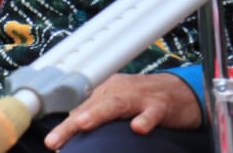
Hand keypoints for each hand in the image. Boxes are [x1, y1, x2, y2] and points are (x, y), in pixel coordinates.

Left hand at [43, 73, 201, 149]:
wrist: (181, 91)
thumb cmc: (144, 100)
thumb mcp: (118, 104)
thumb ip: (98, 115)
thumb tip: (73, 131)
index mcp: (105, 91)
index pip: (79, 108)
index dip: (64, 125)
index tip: (51, 142)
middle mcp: (118, 90)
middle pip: (91, 105)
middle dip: (71, 124)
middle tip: (55, 140)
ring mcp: (139, 97)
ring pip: (116, 104)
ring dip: (97, 114)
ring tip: (82, 125)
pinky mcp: (161, 105)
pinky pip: (152, 112)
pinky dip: (145, 119)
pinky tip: (138, 128)